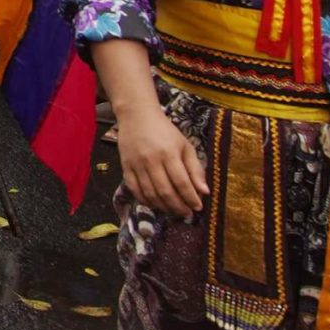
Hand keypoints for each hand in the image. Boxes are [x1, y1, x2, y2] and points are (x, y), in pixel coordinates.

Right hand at [115, 101, 206, 217]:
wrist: (137, 116)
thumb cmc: (165, 131)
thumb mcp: (185, 145)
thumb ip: (195, 168)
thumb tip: (204, 191)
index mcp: (169, 153)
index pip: (182, 182)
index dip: (191, 198)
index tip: (198, 207)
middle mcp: (151, 160)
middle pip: (165, 191)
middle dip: (178, 207)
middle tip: (187, 214)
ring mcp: (136, 165)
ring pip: (150, 194)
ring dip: (163, 207)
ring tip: (173, 211)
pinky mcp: (125, 167)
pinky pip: (135, 190)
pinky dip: (145, 201)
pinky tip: (155, 204)